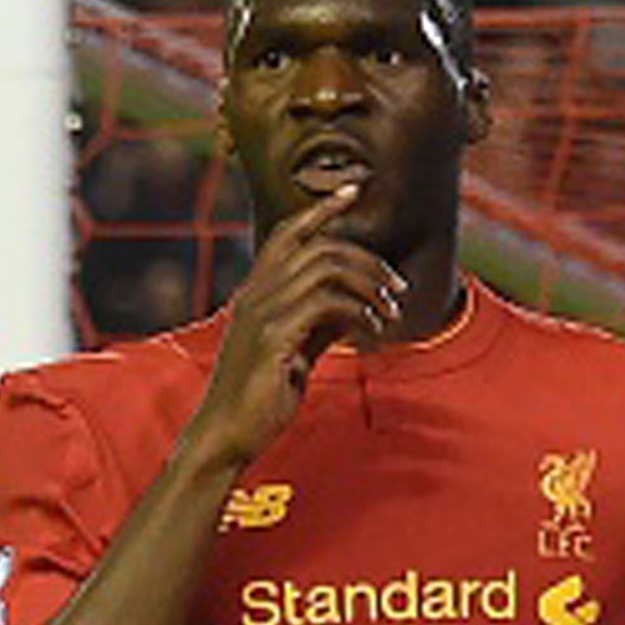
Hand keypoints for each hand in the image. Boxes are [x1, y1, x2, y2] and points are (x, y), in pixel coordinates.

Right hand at [188, 183, 401, 464]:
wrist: (225, 436)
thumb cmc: (259, 398)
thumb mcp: (296, 352)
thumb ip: (320, 324)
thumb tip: (354, 306)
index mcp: (256, 293)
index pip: (288, 234)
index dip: (321, 208)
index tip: (354, 189)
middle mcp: (254, 294)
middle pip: (318, 246)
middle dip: (367, 259)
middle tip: (398, 287)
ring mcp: (261, 313)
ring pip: (325, 268)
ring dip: (368, 285)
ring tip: (390, 312)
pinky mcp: (273, 337)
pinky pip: (325, 304)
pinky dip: (358, 312)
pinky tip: (373, 333)